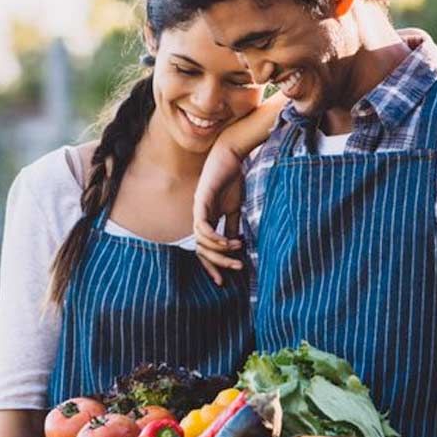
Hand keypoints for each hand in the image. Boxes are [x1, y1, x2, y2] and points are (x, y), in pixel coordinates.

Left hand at [193, 142, 245, 284]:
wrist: (230, 155)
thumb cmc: (232, 179)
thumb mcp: (235, 208)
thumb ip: (233, 226)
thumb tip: (236, 246)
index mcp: (207, 221)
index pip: (204, 250)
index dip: (212, 266)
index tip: (223, 281)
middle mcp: (199, 218)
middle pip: (201, 250)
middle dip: (218, 263)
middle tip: (236, 269)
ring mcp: (198, 210)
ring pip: (201, 241)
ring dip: (219, 250)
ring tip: (237, 250)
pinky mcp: (201, 201)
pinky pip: (203, 226)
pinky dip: (215, 237)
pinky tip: (229, 242)